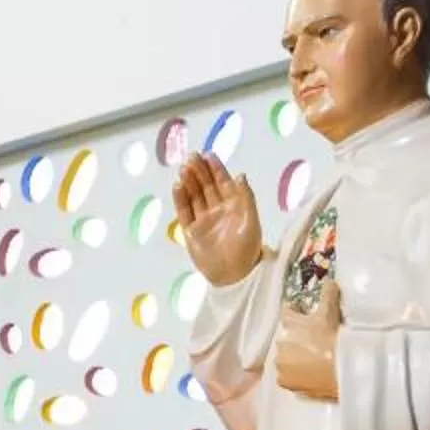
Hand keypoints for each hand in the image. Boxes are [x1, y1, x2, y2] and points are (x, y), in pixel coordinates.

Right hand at [173, 152, 269, 287]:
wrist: (234, 275)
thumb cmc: (248, 248)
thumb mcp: (251, 220)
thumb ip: (246, 197)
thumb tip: (240, 175)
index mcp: (234, 205)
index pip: (223, 182)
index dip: (216, 168)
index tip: (208, 155)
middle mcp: (217, 209)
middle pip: (206, 186)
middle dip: (199, 171)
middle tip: (191, 157)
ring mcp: (203, 219)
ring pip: (194, 196)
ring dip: (189, 182)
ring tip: (183, 169)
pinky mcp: (191, 231)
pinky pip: (184, 212)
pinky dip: (180, 199)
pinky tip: (177, 186)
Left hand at [273, 284, 341, 401]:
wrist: (341, 369)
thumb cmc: (334, 337)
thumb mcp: (331, 312)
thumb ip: (329, 293)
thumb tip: (329, 281)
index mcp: (288, 323)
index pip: (287, 311)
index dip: (296, 310)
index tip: (303, 311)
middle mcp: (280, 343)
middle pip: (287, 336)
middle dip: (298, 337)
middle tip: (315, 340)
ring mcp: (281, 364)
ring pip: (286, 357)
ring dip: (296, 357)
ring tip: (314, 359)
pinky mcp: (285, 383)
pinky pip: (288, 377)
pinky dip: (297, 375)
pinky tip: (311, 373)